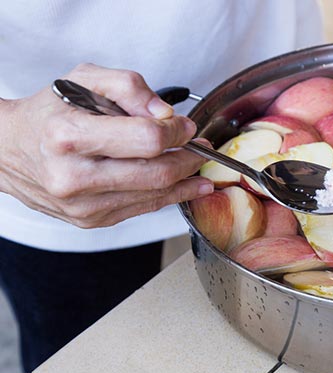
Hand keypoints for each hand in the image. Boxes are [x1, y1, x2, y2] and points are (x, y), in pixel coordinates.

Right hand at [0, 63, 213, 227]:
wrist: (8, 149)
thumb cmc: (49, 112)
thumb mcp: (84, 80)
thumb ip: (129, 86)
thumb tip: (165, 114)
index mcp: (69, 135)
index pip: (146, 139)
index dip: (176, 132)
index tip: (186, 126)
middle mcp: (73, 175)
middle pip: (156, 173)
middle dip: (189, 159)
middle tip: (202, 148)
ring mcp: (82, 205)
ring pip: (154, 196)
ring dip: (187, 182)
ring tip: (201, 167)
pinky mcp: (91, 220)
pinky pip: (142, 209)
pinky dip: (169, 196)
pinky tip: (186, 186)